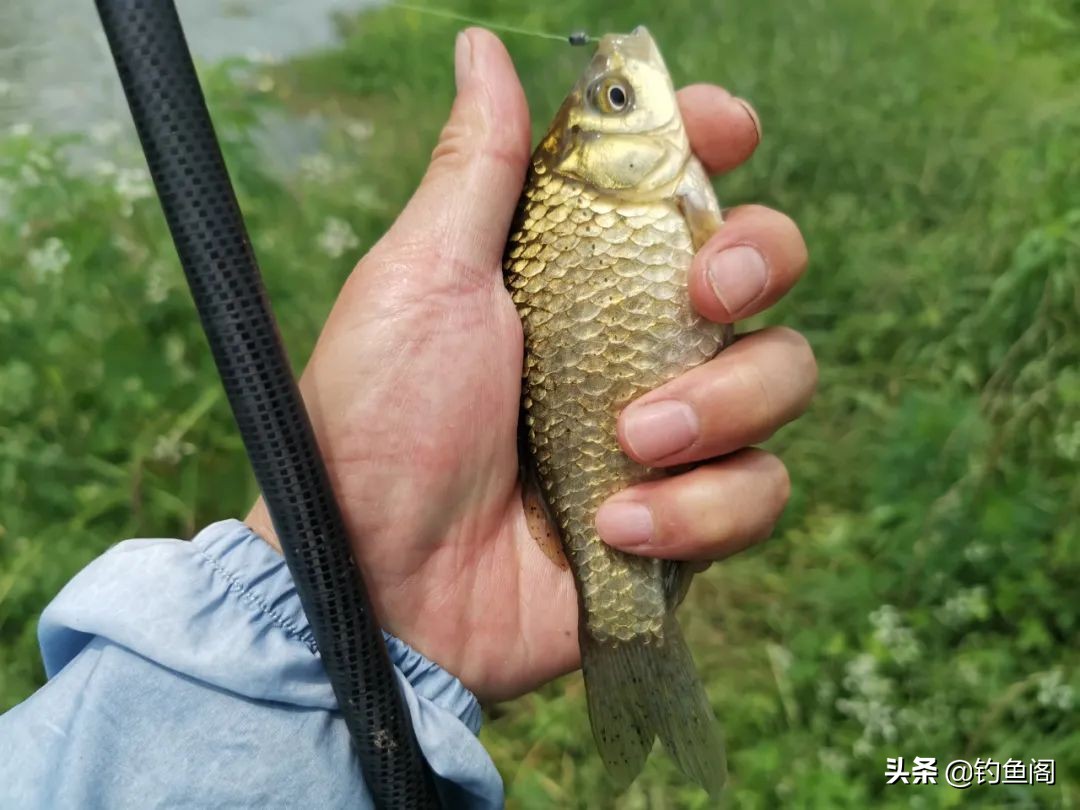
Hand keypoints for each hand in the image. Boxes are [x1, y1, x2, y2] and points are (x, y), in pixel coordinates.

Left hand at [245, 29, 813, 702]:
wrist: (380, 586)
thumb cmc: (379, 426)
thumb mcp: (420, 280)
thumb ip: (476, 168)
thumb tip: (481, 48)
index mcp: (576, 271)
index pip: (673, 185)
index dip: (713, 144)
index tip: (727, 130)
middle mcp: (634, 339)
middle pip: (765, 266)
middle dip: (759, 261)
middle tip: (706, 291)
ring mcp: (667, 430)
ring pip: (784, 377)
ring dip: (723, 404)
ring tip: (631, 438)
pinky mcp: (683, 519)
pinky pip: (759, 493)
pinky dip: (701, 508)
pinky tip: (617, 524)